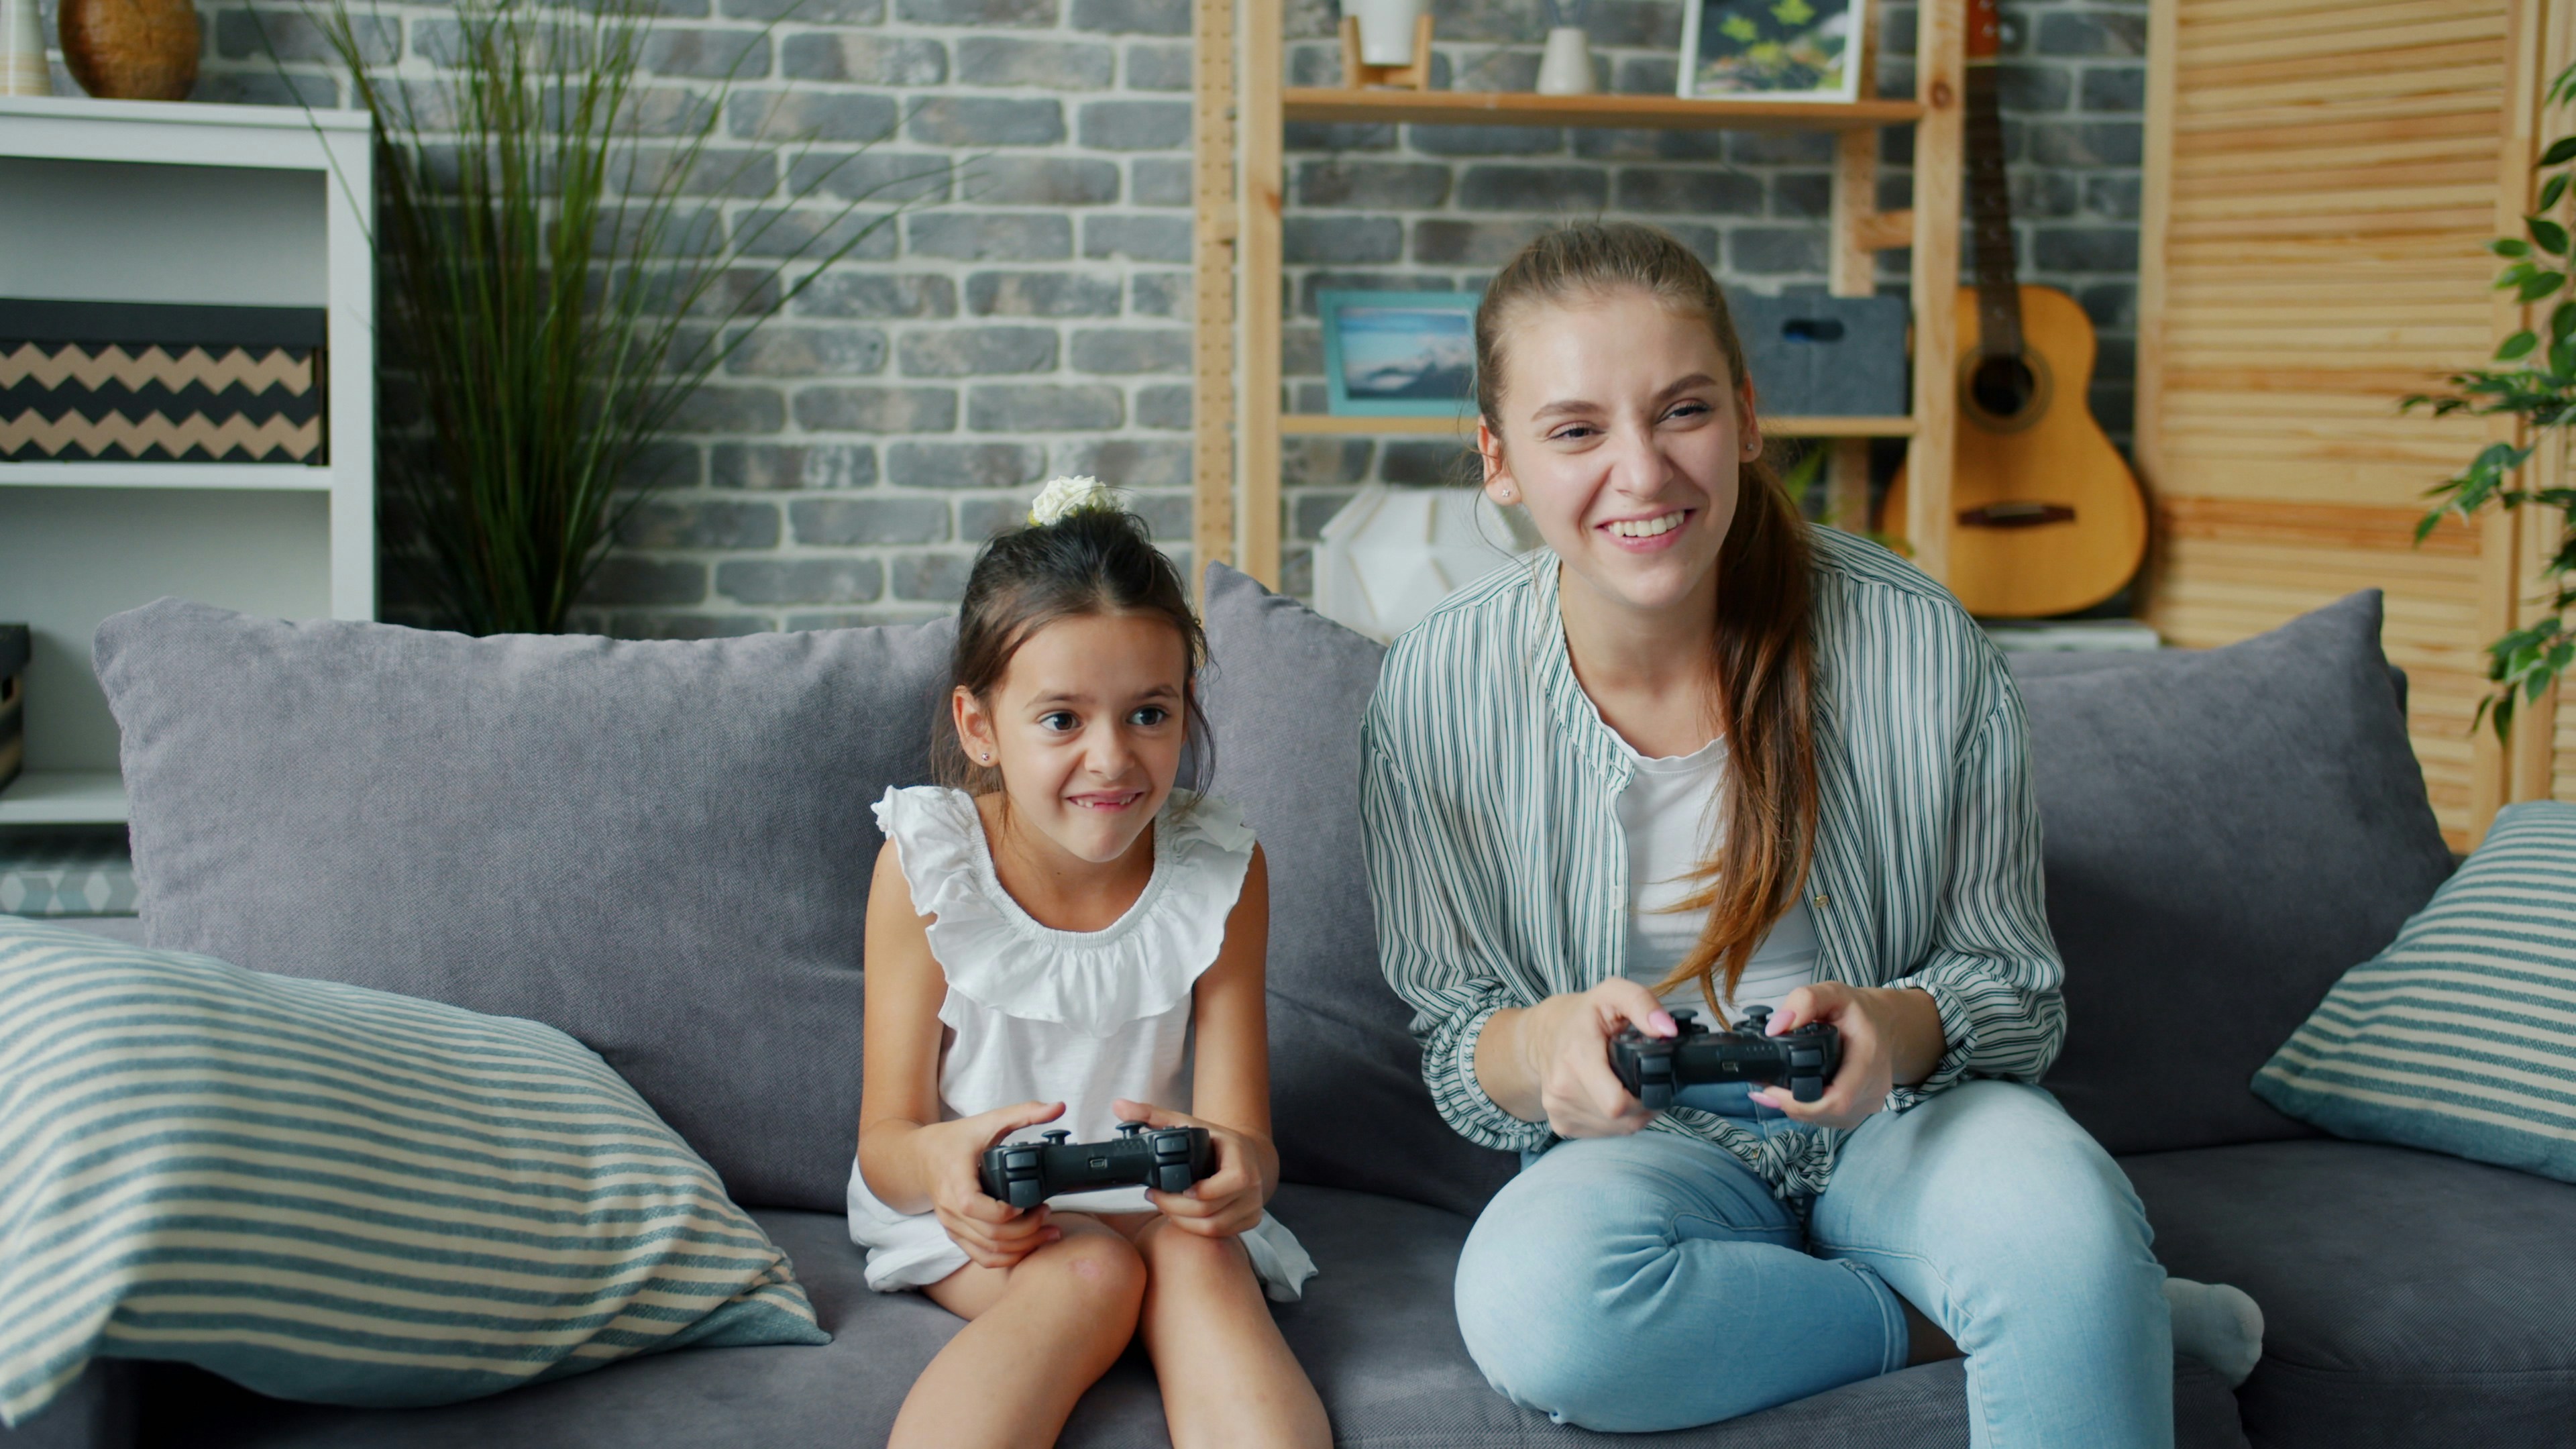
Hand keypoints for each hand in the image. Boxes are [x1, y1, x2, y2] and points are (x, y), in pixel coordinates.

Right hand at [926, 1100, 1066, 1269]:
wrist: (920, 1158)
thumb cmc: (953, 1141)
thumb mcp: (987, 1122)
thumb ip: (1023, 1113)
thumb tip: (1058, 1107)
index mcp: (955, 1182)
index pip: (978, 1208)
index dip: (1008, 1212)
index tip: (1033, 1201)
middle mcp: (951, 1209)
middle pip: (991, 1235)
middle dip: (1027, 1231)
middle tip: (1048, 1214)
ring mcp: (952, 1226)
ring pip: (989, 1251)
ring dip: (1023, 1248)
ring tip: (1048, 1232)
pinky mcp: (957, 1235)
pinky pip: (982, 1257)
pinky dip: (1007, 1257)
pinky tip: (1028, 1246)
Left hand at [1114, 1099, 1274, 1238]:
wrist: (1249, 1155)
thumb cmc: (1215, 1141)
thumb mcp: (1188, 1123)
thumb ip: (1152, 1115)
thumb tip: (1119, 1105)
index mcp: (1241, 1158)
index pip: (1218, 1188)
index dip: (1189, 1195)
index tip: (1162, 1189)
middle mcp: (1253, 1185)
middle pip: (1209, 1211)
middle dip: (1175, 1208)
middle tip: (1154, 1197)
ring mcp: (1253, 1205)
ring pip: (1212, 1227)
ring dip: (1182, 1221)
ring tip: (1165, 1206)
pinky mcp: (1250, 1220)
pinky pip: (1219, 1234)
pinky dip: (1195, 1228)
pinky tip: (1182, 1216)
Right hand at [1524, 979, 1676, 1138]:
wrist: (1541, 1035)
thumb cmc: (1581, 1015)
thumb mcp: (1612, 993)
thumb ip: (1642, 1004)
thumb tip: (1667, 1029)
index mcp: (1576, 1056)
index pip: (1617, 1103)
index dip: (1646, 1097)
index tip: (1652, 1079)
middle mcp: (1563, 1088)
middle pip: (1622, 1119)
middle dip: (1643, 1105)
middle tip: (1644, 1081)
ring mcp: (1559, 1109)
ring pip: (1616, 1129)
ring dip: (1631, 1114)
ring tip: (1627, 1087)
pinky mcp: (1560, 1124)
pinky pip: (1602, 1133)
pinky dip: (1615, 1122)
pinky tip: (1612, 1098)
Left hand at [1748, 983, 1940, 1130]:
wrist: (1886, 1025)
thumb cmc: (1859, 1010)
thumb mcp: (1834, 992)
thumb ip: (1805, 1002)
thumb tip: (1775, 1028)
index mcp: (1869, 1059)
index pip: (1837, 1099)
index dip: (1800, 1102)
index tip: (1771, 1089)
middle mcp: (1873, 1088)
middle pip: (1827, 1113)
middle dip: (1791, 1106)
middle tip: (1766, 1088)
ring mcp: (1869, 1104)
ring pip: (1827, 1120)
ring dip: (1798, 1109)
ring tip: (1777, 1089)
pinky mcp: (1861, 1110)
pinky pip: (1831, 1119)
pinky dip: (1809, 1110)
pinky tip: (1795, 1095)